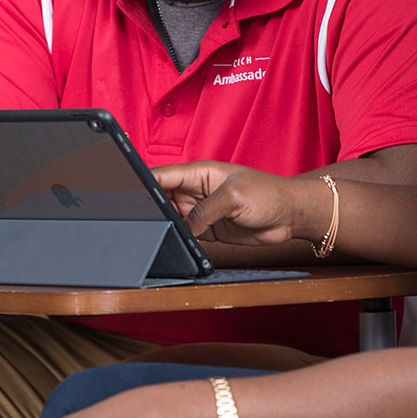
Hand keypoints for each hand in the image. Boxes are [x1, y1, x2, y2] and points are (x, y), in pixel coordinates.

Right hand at [152, 161, 306, 245]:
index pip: (165, 175)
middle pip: (163, 198)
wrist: (290, 215)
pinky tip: (175, 244)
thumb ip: (205, 211)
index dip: (144, 181)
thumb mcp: (234, 198)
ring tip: (156, 234)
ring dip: (166, 226)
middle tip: (139, 220)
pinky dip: (180, 240)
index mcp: (201, 173)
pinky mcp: (209, 228)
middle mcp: (197, 190)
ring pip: (173, 219)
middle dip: (151, 208)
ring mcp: (202, 210)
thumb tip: (185, 227)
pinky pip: (187, 234)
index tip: (126, 191)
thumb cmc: (268, 194)